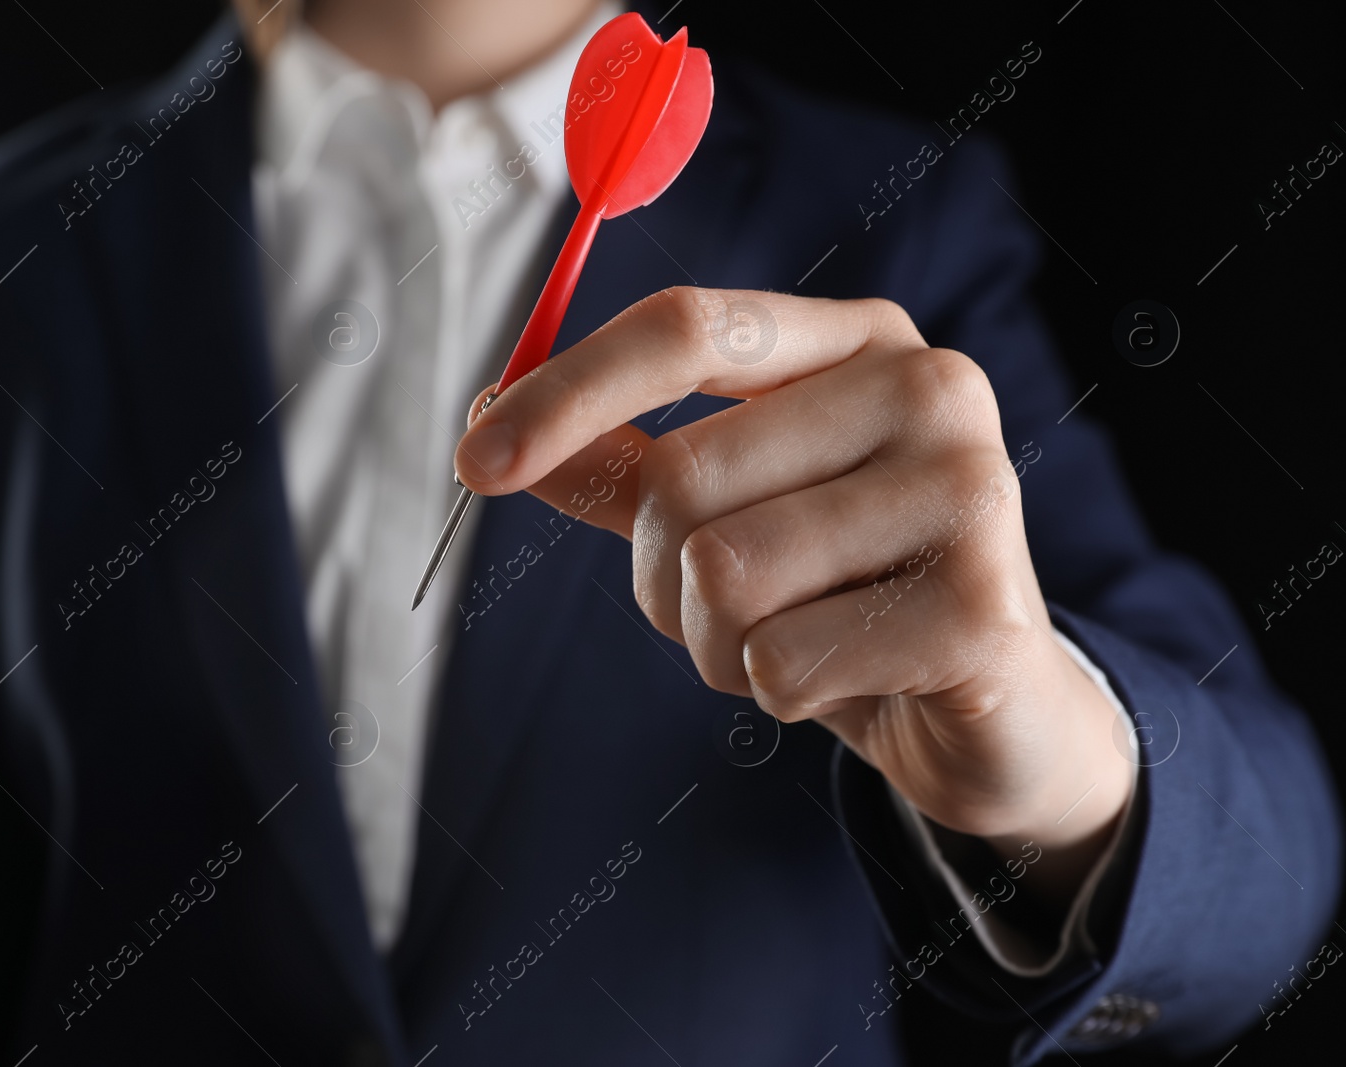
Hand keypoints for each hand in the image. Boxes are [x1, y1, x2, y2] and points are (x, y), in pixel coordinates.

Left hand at [454, 289, 1130, 898]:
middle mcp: (927, 387)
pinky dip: (778, 692)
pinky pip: (780, 661)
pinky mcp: (979, 607)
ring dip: (716, 643)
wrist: (994, 709)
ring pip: (722, 575)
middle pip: (683, 477)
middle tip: (726, 611)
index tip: (476, 459)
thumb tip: (490, 418)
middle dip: (661, 579)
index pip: (686, 328)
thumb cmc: (842, 592)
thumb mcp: (726, 513)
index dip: (567, 392)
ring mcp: (968, 489)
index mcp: (856, 343)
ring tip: (792, 643)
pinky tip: (848, 682)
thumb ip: (623, 464)